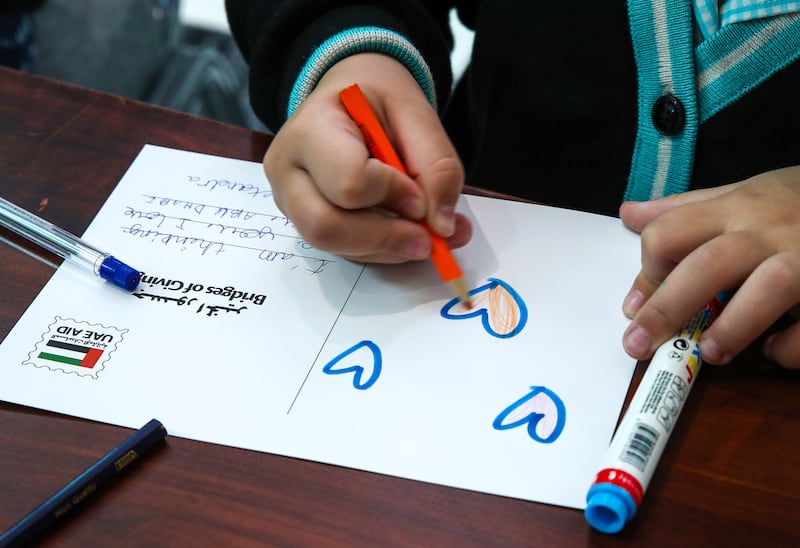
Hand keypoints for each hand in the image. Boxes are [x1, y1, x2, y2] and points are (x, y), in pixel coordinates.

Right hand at [263, 53, 470, 263]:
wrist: (347, 93)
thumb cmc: (378, 100)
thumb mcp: (417, 114)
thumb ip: (437, 167)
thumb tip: (442, 228)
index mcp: (311, 128)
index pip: (349, 180)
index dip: (393, 195)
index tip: (421, 196)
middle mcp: (287, 168)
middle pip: (326, 226)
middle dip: (385, 238)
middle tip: (429, 240)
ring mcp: (288, 199)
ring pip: (332, 245)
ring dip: (386, 249)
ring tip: (424, 234)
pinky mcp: (301, 220)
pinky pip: (340, 250)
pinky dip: (378, 250)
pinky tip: (402, 233)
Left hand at [619, 166, 799, 367]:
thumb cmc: (798, 201)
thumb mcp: (743, 193)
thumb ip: (686, 209)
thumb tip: (628, 214)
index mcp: (735, 209)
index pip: (670, 233)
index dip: (646, 272)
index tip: (635, 304)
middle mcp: (767, 232)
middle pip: (707, 266)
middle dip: (666, 308)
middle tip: (637, 345)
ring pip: (766, 291)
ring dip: (733, 327)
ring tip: (710, 353)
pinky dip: (791, 347)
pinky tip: (774, 351)